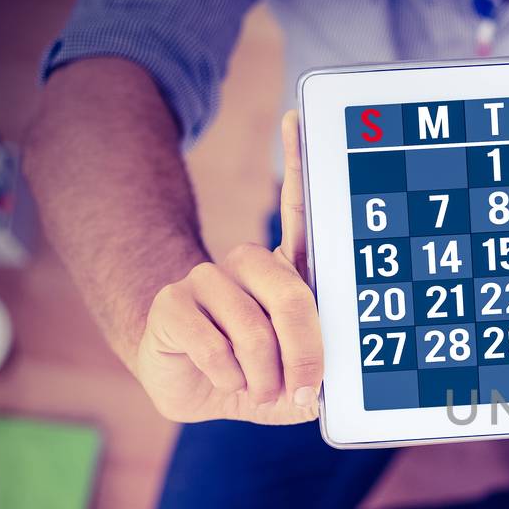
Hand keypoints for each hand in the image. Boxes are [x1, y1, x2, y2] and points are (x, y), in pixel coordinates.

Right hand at [134, 111, 323, 423]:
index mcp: (283, 273)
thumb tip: (334, 385)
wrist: (193, 390)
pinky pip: (215, 344)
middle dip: (305, 349)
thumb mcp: (299, 380)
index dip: (297, 166)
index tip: (298, 117)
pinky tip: (226, 380)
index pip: (297, 212)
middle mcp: (245, 267)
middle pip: (291, 290)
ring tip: (262, 391)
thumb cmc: (257, 377)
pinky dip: (229, 376)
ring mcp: (206, 281)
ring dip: (264, 374)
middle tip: (304, 387)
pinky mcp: (174, 305)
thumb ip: (320, 376)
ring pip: (252, 326)